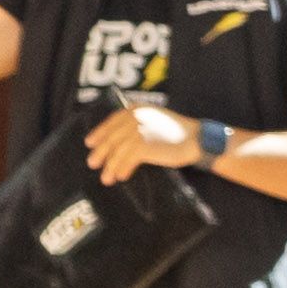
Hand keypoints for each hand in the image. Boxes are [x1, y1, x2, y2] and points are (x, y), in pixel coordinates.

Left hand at [81, 101, 205, 182]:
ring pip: (118, 150)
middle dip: (101, 152)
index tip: (90, 143)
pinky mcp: (145, 145)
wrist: (196, 140)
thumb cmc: (177, 134)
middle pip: (112, 137)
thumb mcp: (154, 123)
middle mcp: (136, 117)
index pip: (112, 121)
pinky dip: (123, 168)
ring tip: (107, 178)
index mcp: (138, 109)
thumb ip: (137, 126)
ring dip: (111, 166)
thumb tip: (115, 144)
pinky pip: (128, 159)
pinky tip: (121, 176)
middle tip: (92, 164)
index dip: (99, 133)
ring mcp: (140, 131)